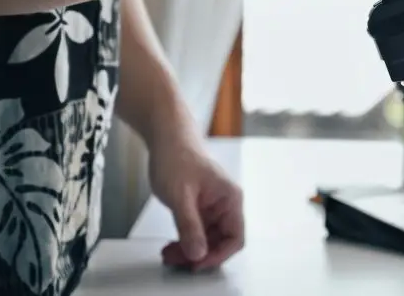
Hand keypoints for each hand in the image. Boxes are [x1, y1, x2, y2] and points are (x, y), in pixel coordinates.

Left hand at [148, 137, 244, 271]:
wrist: (167, 140)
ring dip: (190, 250)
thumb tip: (198, 253)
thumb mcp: (180, 196)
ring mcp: (213, 207)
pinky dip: (185, 241)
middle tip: (178, 260)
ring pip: (208, 239)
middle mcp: (225, 204)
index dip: (218, 254)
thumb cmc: (177, 158)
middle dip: (200, 254)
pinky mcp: (201, 207)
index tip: (198, 263)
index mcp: (230, 198)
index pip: (235, 237)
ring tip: (170, 254)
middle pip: (221, 241)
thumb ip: (190, 226)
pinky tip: (172, 244)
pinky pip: (198, 231)